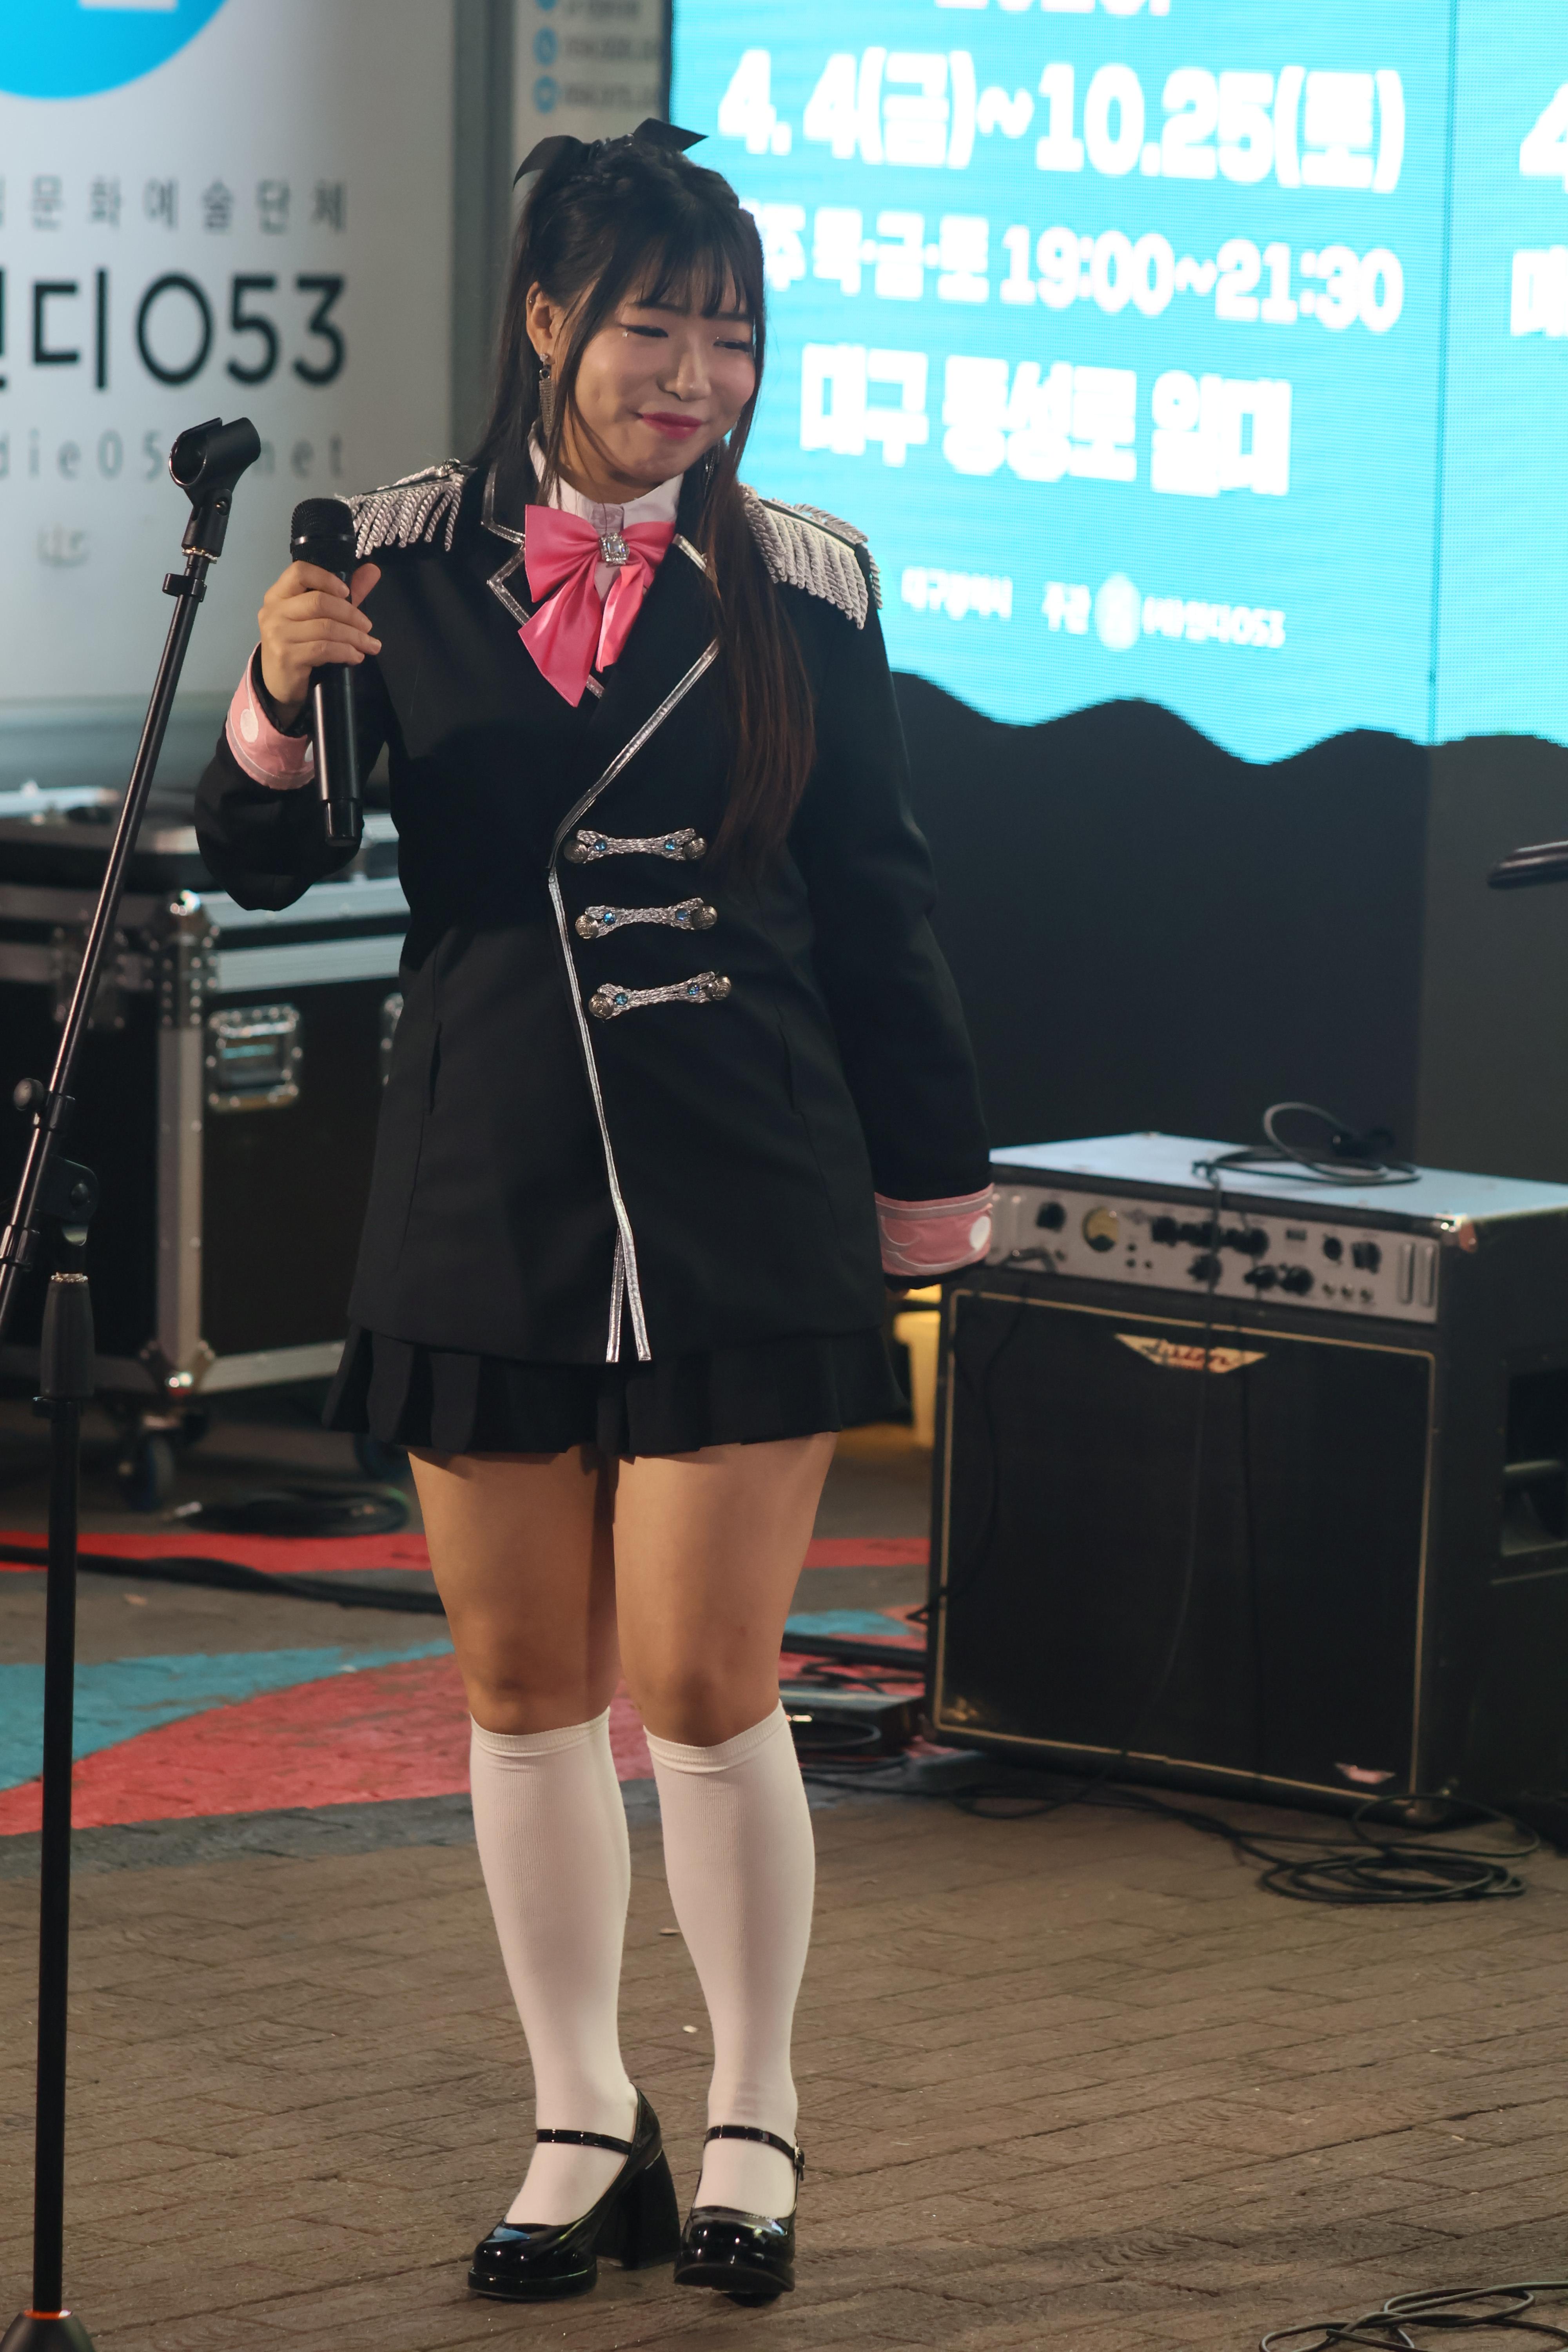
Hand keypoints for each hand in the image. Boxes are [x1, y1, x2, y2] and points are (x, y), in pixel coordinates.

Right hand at [258, 560, 381, 722]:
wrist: (279, 682)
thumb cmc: (299, 645)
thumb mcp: (317, 618)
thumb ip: (343, 595)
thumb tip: (373, 570)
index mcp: (278, 595)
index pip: (299, 572)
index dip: (327, 578)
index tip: (348, 593)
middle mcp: (274, 611)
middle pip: (319, 601)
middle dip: (350, 614)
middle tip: (368, 627)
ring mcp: (278, 634)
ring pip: (325, 627)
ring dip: (354, 637)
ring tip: (369, 645)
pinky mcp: (287, 656)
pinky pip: (324, 649)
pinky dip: (346, 652)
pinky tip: (356, 656)